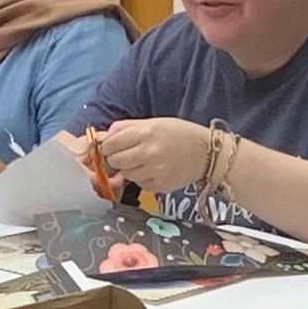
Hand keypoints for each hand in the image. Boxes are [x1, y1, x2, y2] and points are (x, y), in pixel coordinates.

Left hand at [91, 117, 214, 194]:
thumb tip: (102, 138)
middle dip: (116, 159)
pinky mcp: (160, 186)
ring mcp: (155, 171)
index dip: (108, 146)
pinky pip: (140, 184)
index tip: (111, 147)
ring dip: (130, 169)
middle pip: (115, 161)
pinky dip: (142, 178)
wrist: (205, 153)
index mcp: (146, 132)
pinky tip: (153, 170)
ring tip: (143, 162)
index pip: (111, 143)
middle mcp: (149, 152)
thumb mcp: (152, 123)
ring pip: (126, 174)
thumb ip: (125, 128)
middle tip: (126, 155)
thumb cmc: (177, 133)